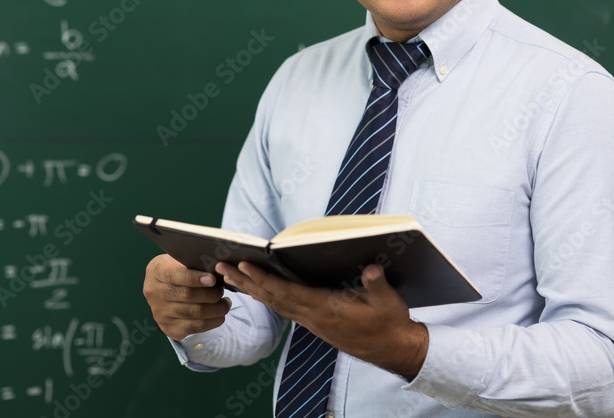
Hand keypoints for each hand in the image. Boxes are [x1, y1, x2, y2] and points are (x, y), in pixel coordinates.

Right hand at [143, 254, 230, 340]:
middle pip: (186, 296)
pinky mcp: (169, 328)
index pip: (174, 275)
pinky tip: (220, 314)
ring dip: (216, 309)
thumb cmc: (177, 269)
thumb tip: (219, 268)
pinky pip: (195, 327)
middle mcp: (154, 293)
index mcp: (156, 271)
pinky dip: (213, 321)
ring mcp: (160, 313)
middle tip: (222, 290)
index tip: (212, 279)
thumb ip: (194, 262)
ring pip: (194, 313)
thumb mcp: (178, 259)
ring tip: (226, 303)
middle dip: (210, 294)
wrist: (162, 290)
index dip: (194, 278)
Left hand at [216, 261, 427, 380]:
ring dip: (251, 289)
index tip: (244, 265)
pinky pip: (283, 307)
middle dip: (245, 281)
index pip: (287, 292)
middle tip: (220, 267)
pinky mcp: (315, 322)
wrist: (393, 349)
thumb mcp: (388, 302)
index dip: (264, 279)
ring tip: (229, 274)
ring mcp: (312, 321)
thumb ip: (377, 285)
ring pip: (274, 303)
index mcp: (326, 309)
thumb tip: (372, 269)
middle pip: (272, 298)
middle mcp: (313, 316)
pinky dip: (266, 296)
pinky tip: (256, 289)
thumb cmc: (389, 323)